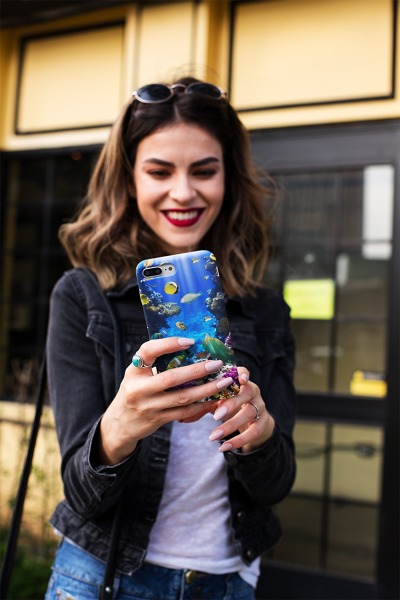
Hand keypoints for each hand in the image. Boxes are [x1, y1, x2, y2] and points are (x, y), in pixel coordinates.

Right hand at [98, 337, 233, 464]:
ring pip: (182, 397)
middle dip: (197, 370)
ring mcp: (148, 406)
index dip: (169, 344)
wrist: (120, 423)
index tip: (190, 341)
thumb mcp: (137, 374)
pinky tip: (214, 399)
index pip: (148, 351)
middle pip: (171, 378)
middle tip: (216, 363)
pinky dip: (201, 405)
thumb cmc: (135, 390)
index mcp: (134, 370)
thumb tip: (188, 345)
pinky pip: (184, 413)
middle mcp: (139, 388)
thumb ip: (155, 362)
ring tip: (223, 381)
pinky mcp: (158, 420)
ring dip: (206, 389)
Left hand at [208, 368, 274, 452]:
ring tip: (213, 436)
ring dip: (230, 425)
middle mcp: (253, 392)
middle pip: (247, 393)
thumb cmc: (229, 405)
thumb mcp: (217, 401)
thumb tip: (181, 416)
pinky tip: (223, 447)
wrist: (251, 421)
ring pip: (250, 413)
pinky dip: (238, 441)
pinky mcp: (263, 423)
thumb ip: (203, 404)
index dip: (242, 374)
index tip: (239, 379)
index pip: (244, 372)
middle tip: (215, 416)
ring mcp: (260, 407)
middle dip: (232, 403)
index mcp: (241, 382)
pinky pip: (253, 432)